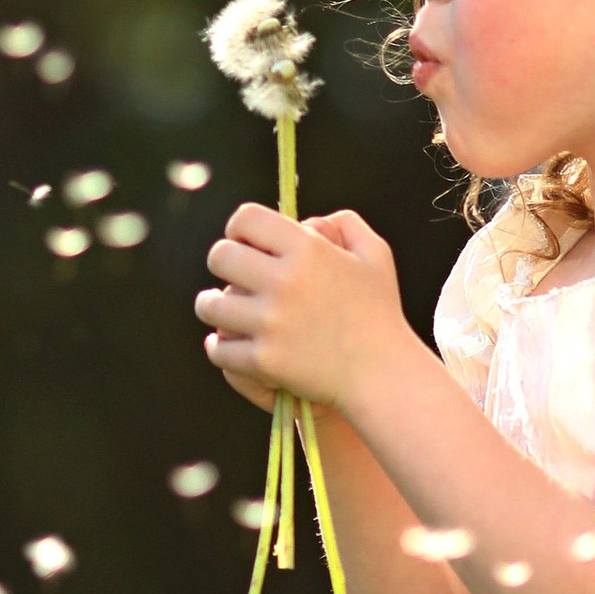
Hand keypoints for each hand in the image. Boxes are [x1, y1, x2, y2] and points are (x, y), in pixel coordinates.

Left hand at [196, 205, 407, 413]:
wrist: (384, 375)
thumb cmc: (380, 313)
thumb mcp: (375, 255)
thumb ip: (344, 223)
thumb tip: (305, 223)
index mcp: (309, 250)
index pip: (245, 219)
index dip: (240, 229)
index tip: (246, 244)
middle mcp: (285, 282)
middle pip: (220, 257)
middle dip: (224, 264)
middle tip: (235, 278)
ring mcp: (272, 324)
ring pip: (210, 305)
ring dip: (215, 306)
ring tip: (225, 311)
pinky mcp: (264, 361)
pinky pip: (219, 349)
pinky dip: (221, 348)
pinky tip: (229, 344)